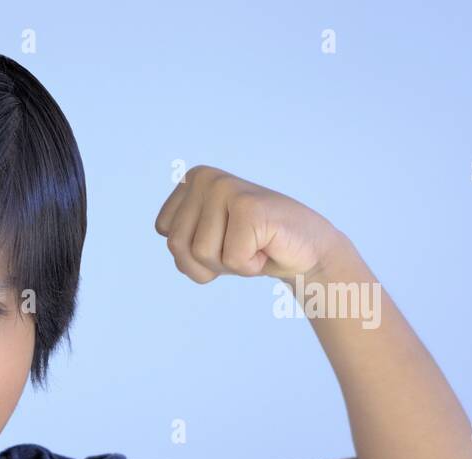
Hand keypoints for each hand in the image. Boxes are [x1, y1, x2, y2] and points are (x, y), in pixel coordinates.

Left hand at [154, 165, 348, 282]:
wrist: (306, 250)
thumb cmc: (252, 248)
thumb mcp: (203, 244)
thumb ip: (179, 242)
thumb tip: (171, 239)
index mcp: (191, 181)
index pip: (165, 235)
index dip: (191, 254)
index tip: (221, 240)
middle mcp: (205, 178)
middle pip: (177, 246)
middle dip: (207, 262)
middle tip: (239, 246)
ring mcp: (226, 188)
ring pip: (201, 254)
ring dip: (229, 264)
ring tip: (252, 245)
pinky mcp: (249, 208)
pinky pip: (231, 259)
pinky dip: (249, 266)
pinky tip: (266, 247)